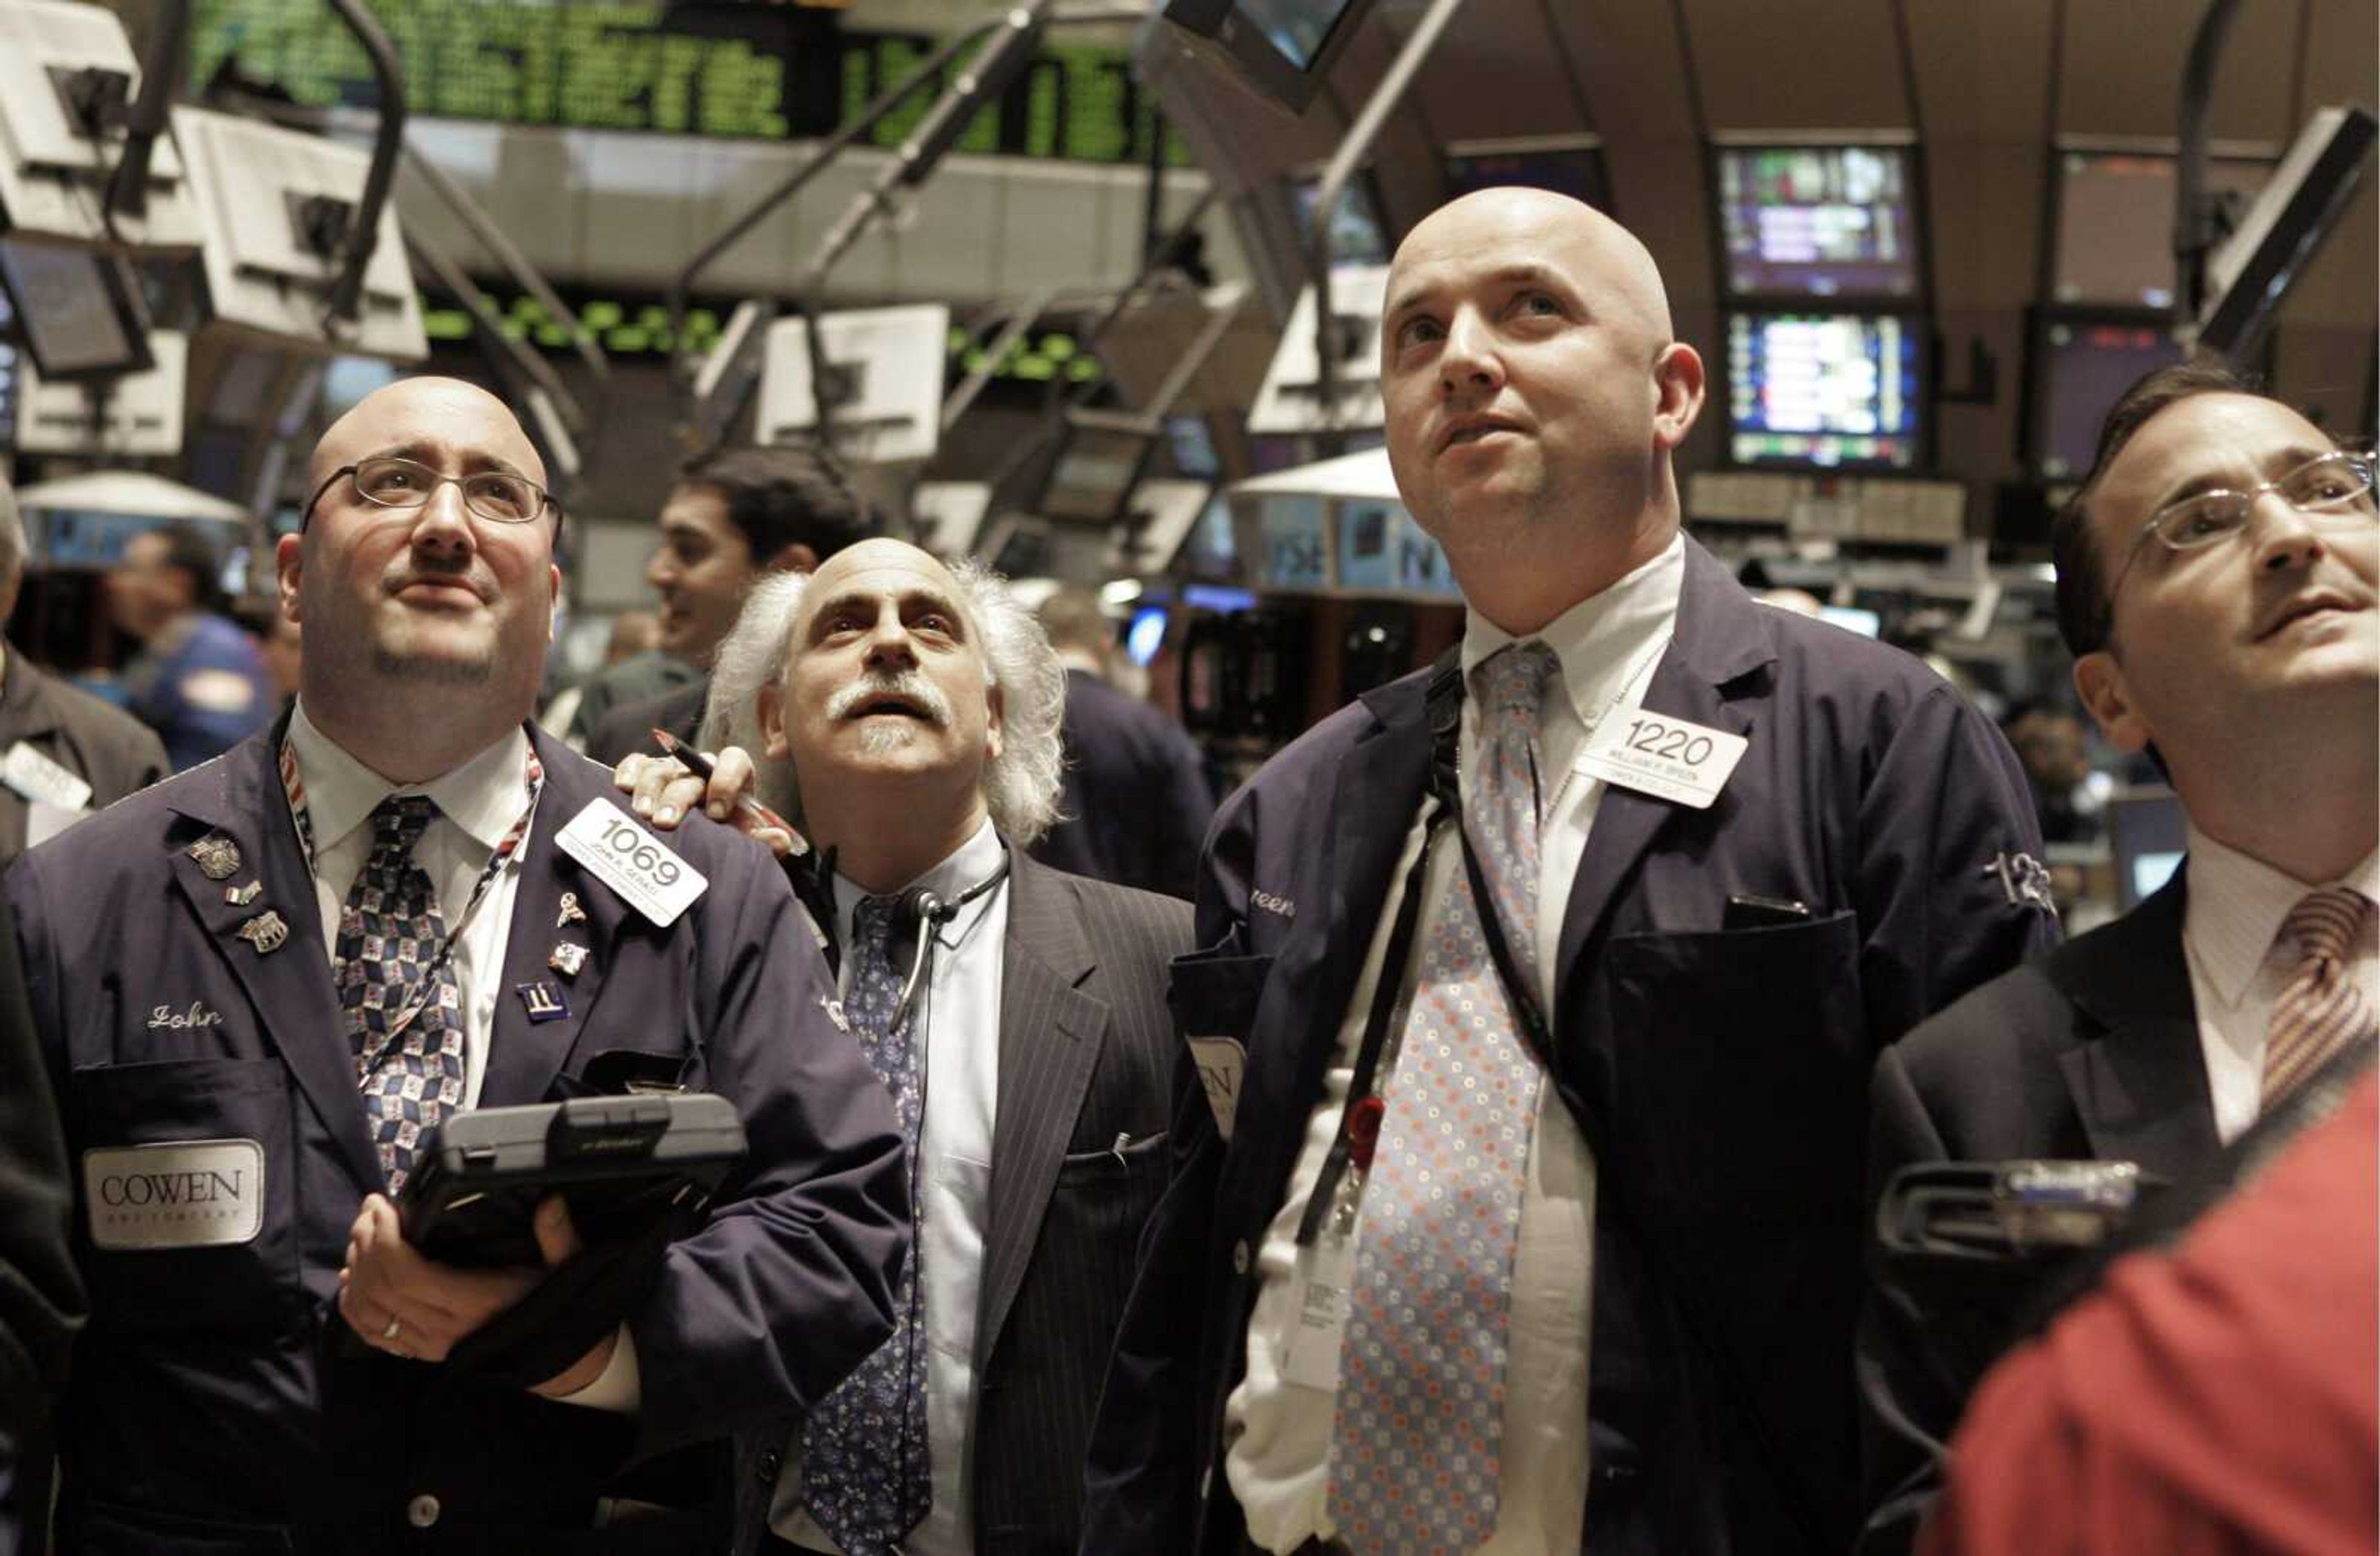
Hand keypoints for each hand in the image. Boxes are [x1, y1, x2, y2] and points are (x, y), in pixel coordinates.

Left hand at [339, 1193, 614, 1395]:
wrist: (554, 1354)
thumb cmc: (554, 1303)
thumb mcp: (565, 1267)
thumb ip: (558, 1236)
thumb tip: (552, 1201)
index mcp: (473, 1302)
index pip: (408, 1274)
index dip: (386, 1238)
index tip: (383, 1206)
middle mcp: (442, 1328)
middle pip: (381, 1285)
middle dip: (366, 1241)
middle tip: (369, 1208)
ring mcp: (427, 1344)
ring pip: (370, 1308)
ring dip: (356, 1267)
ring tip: (360, 1233)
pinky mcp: (420, 1352)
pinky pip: (372, 1333)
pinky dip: (352, 1306)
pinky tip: (349, 1277)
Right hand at [611, 748, 796, 856]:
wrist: (699, 841)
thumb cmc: (724, 837)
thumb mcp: (744, 840)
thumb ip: (763, 840)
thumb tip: (778, 839)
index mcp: (732, 776)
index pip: (734, 760)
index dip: (725, 781)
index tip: (717, 813)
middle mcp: (700, 769)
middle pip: (689, 770)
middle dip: (678, 797)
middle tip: (667, 822)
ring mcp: (672, 769)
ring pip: (659, 769)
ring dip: (649, 790)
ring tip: (643, 813)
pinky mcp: (646, 773)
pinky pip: (636, 763)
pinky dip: (629, 771)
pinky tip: (622, 786)